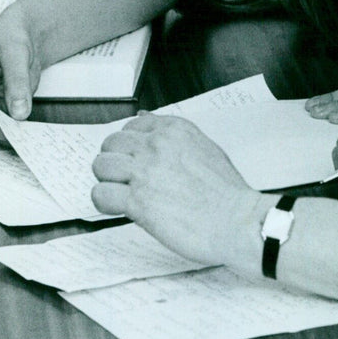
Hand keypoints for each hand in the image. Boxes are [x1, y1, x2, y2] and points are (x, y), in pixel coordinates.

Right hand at [0, 6, 41, 141]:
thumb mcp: (17, 55)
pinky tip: (26, 130)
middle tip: (18, 139)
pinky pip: (3, 119)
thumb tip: (18, 112)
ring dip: (7, 129)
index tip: (5, 133)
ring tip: (24, 137)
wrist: (24, 34)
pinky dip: (14, 124)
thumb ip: (17, 83)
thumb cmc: (13, 36)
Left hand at [92, 113, 260, 263]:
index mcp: (174, 129)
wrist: (236, 219)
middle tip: (127, 180)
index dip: (130, 146)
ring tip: (123, 194)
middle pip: (111, 144)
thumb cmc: (226, 190)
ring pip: (101, 165)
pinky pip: (101, 194)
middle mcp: (156, 145)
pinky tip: (122, 209)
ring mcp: (145, 171)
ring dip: (108, 181)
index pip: (132, 126)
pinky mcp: (137, 200)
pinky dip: (106, 203)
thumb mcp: (205, 147)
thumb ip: (173, 134)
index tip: (136, 160)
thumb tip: (145, 118)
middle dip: (115, 162)